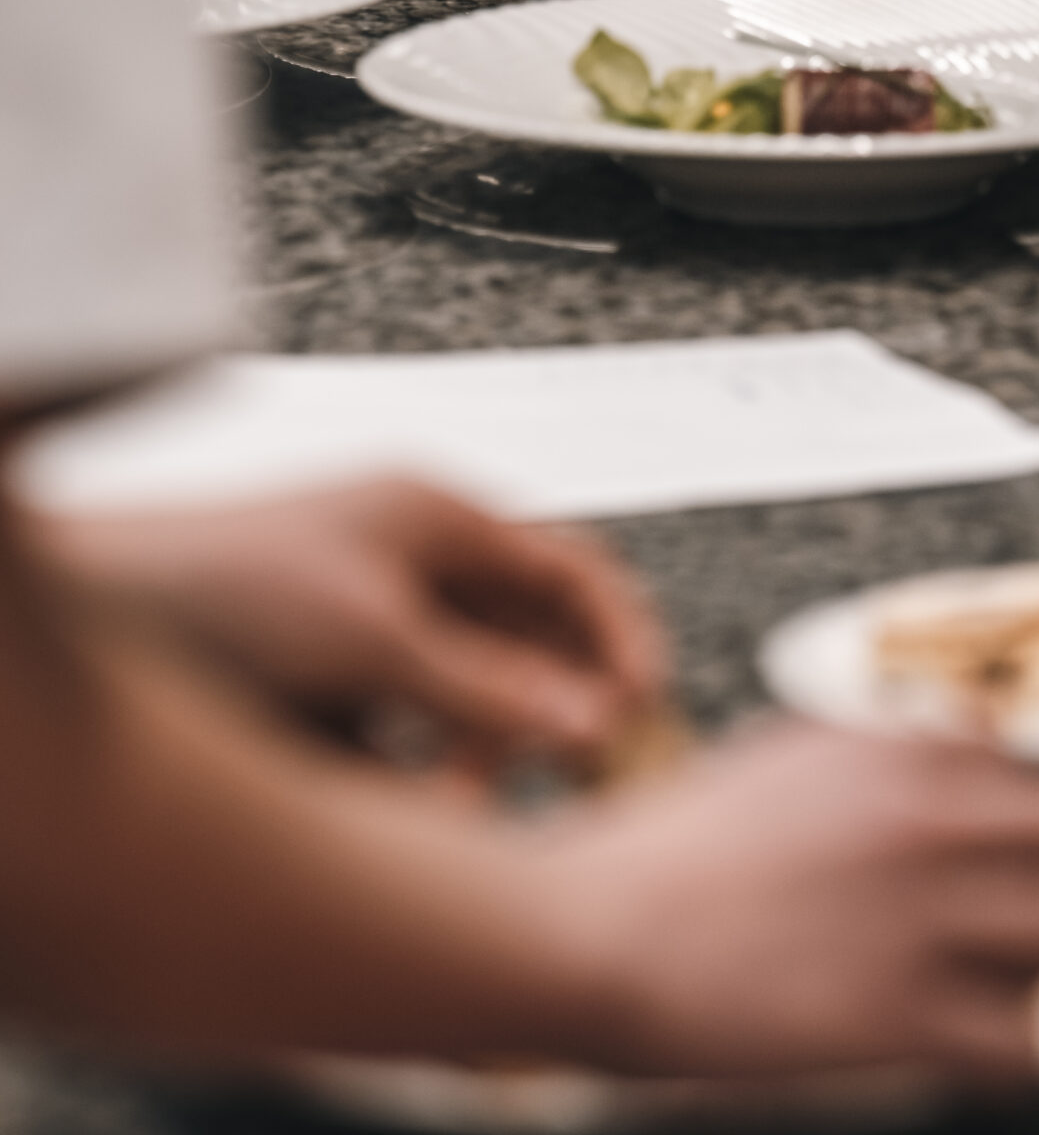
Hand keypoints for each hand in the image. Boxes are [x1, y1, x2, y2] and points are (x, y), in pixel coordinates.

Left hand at [35, 477, 665, 764]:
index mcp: (441, 518)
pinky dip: (415, 768)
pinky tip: (398, 802)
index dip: (620, 635)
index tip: (644, 704)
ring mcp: (373, 614)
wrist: (107, 609)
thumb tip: (587, 720)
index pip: (570, 566)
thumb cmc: (221, 587)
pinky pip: (409, 726)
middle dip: (540, 716)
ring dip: (472, 755)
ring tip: (450, 807)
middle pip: (527, 641)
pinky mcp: (334, 673)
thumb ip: (487, 687)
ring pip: (468, 696)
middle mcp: (416, 559)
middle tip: (560, 779)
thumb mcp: (374, 640)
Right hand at [546, 719, 1038, 1082]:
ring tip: (998, 981)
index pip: (1030, 755)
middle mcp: (924, 817)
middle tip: (1017, 910)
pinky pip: (1028, 1041)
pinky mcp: (901, 1016)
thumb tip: (965, 740)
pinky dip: (1021, 1049)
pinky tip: (980, 1046)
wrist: (591, 932)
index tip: (1004, 842)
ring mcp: (919, 915)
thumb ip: (882, 748)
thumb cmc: (667, 853)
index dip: (1018, 807)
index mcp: (893, 748)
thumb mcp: (782, 754)